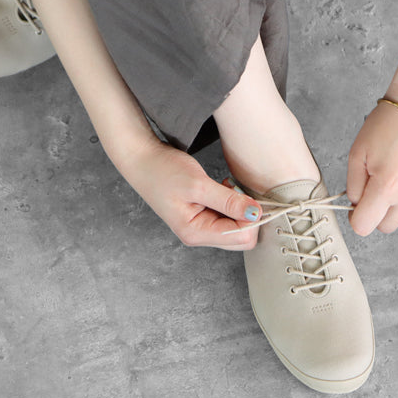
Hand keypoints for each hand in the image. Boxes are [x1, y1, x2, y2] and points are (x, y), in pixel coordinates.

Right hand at [119, 139, 262, 249]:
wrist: (142, 160)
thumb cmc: (163, 171)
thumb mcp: (198, 184)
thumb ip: (228, 201)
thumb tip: (255, 214)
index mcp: (196, 233)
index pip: (242, 237)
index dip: (252, 217)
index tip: (248, 194)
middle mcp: (199, 235)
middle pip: (242, 238)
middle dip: (248, 215)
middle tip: (236, 190)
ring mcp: (200, 227)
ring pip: (236, 227)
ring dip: (239, 207)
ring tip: (226, 186)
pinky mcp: (202, 216)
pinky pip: (228, 217)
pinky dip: (232, 203)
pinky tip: (223, 188)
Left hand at [346, 101, 397, 235]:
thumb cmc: (388, 124)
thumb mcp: (356, 154)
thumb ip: (353, 186)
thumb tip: (356, 205)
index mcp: (386, 187)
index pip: (364, 226)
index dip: (355, 217)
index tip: (356, 208)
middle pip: (387, 226)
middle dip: (378, 212)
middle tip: (377, 190)